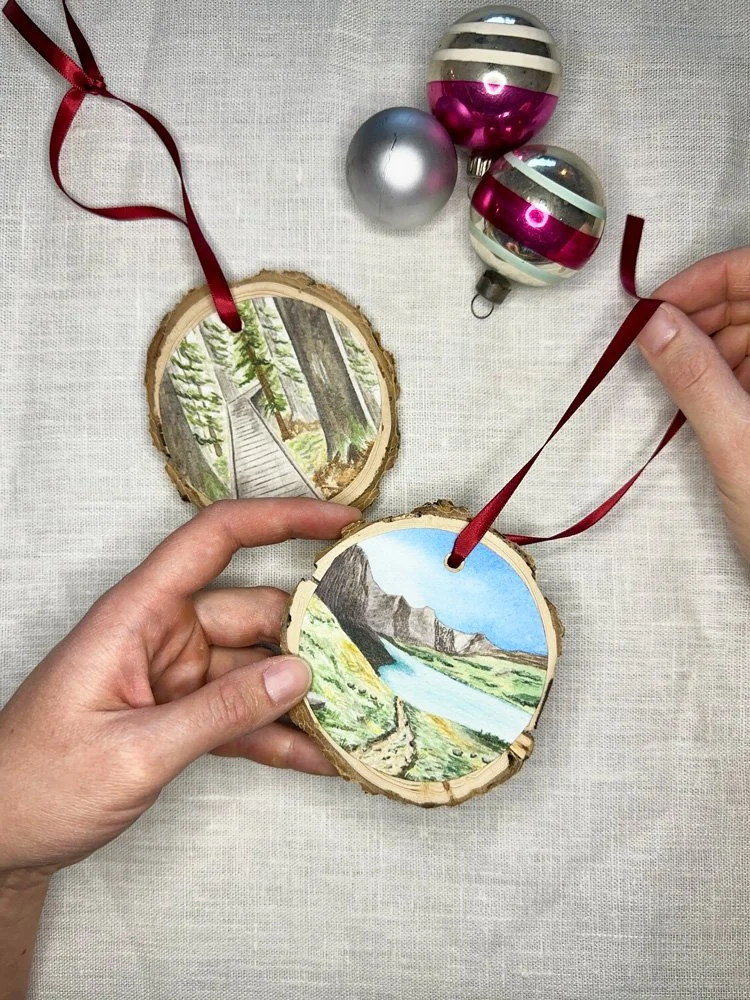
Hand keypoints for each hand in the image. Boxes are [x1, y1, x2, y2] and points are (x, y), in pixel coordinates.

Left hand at [0, 499, 359, 876]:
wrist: (2, 836)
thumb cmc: (37, 782)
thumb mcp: (134, 751)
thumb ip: (221, 712)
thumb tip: (298, 673)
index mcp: (138, 613)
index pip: (214, 538)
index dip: (280, 519)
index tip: (341, 521)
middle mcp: (163, 633)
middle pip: (255, 612)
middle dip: (311, 634)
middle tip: (372, 655)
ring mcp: (176, 673)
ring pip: (257, 667)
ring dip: (301, 694)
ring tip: (356, 715)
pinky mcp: (183, 713)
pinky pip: (243, 713)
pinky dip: (278, 733)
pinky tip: (316, 755)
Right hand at [638, 249, 749, 559]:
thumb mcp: (737, 442)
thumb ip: (695, 376)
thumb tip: (653, 322)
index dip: (708, 278)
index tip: (655, 306)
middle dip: (699, 312)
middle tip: (652, 343)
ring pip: (747, 331)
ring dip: (705, 345)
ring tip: (677, 380)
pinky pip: (746, 365)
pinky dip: (716, 372)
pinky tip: (699, 397)